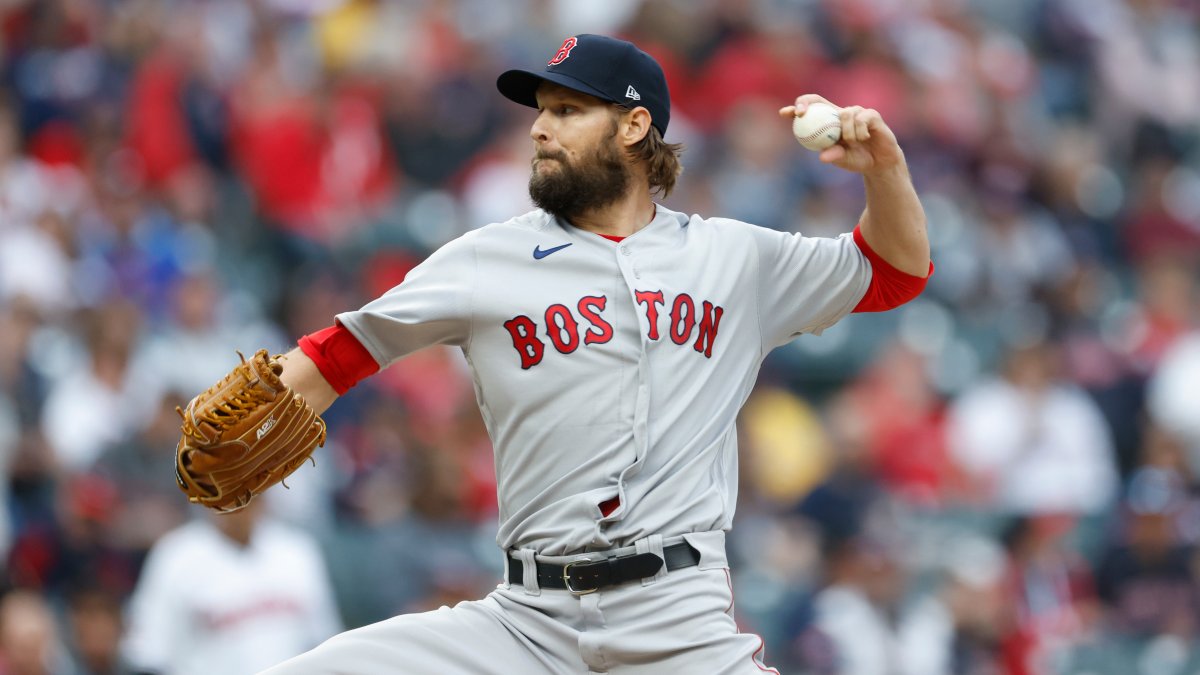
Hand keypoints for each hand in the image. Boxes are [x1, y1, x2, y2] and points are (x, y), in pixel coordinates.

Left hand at [779, 95, 904, 175]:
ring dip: (847, 131)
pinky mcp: (872, 114)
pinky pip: (862, 118)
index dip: (798, 107)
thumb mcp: (843, 160)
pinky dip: (861, 130)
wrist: (879, 162)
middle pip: (819, 100)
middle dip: (805, 102)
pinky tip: (865, 137)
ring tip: (854, 142)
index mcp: (829, 123)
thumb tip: (822, 157)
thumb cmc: (857, 159)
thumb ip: (834, 155)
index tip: (785, 113)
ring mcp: (856, 112)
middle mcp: (840, 114)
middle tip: (800, 113)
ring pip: (845, 113)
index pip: (811, 110)